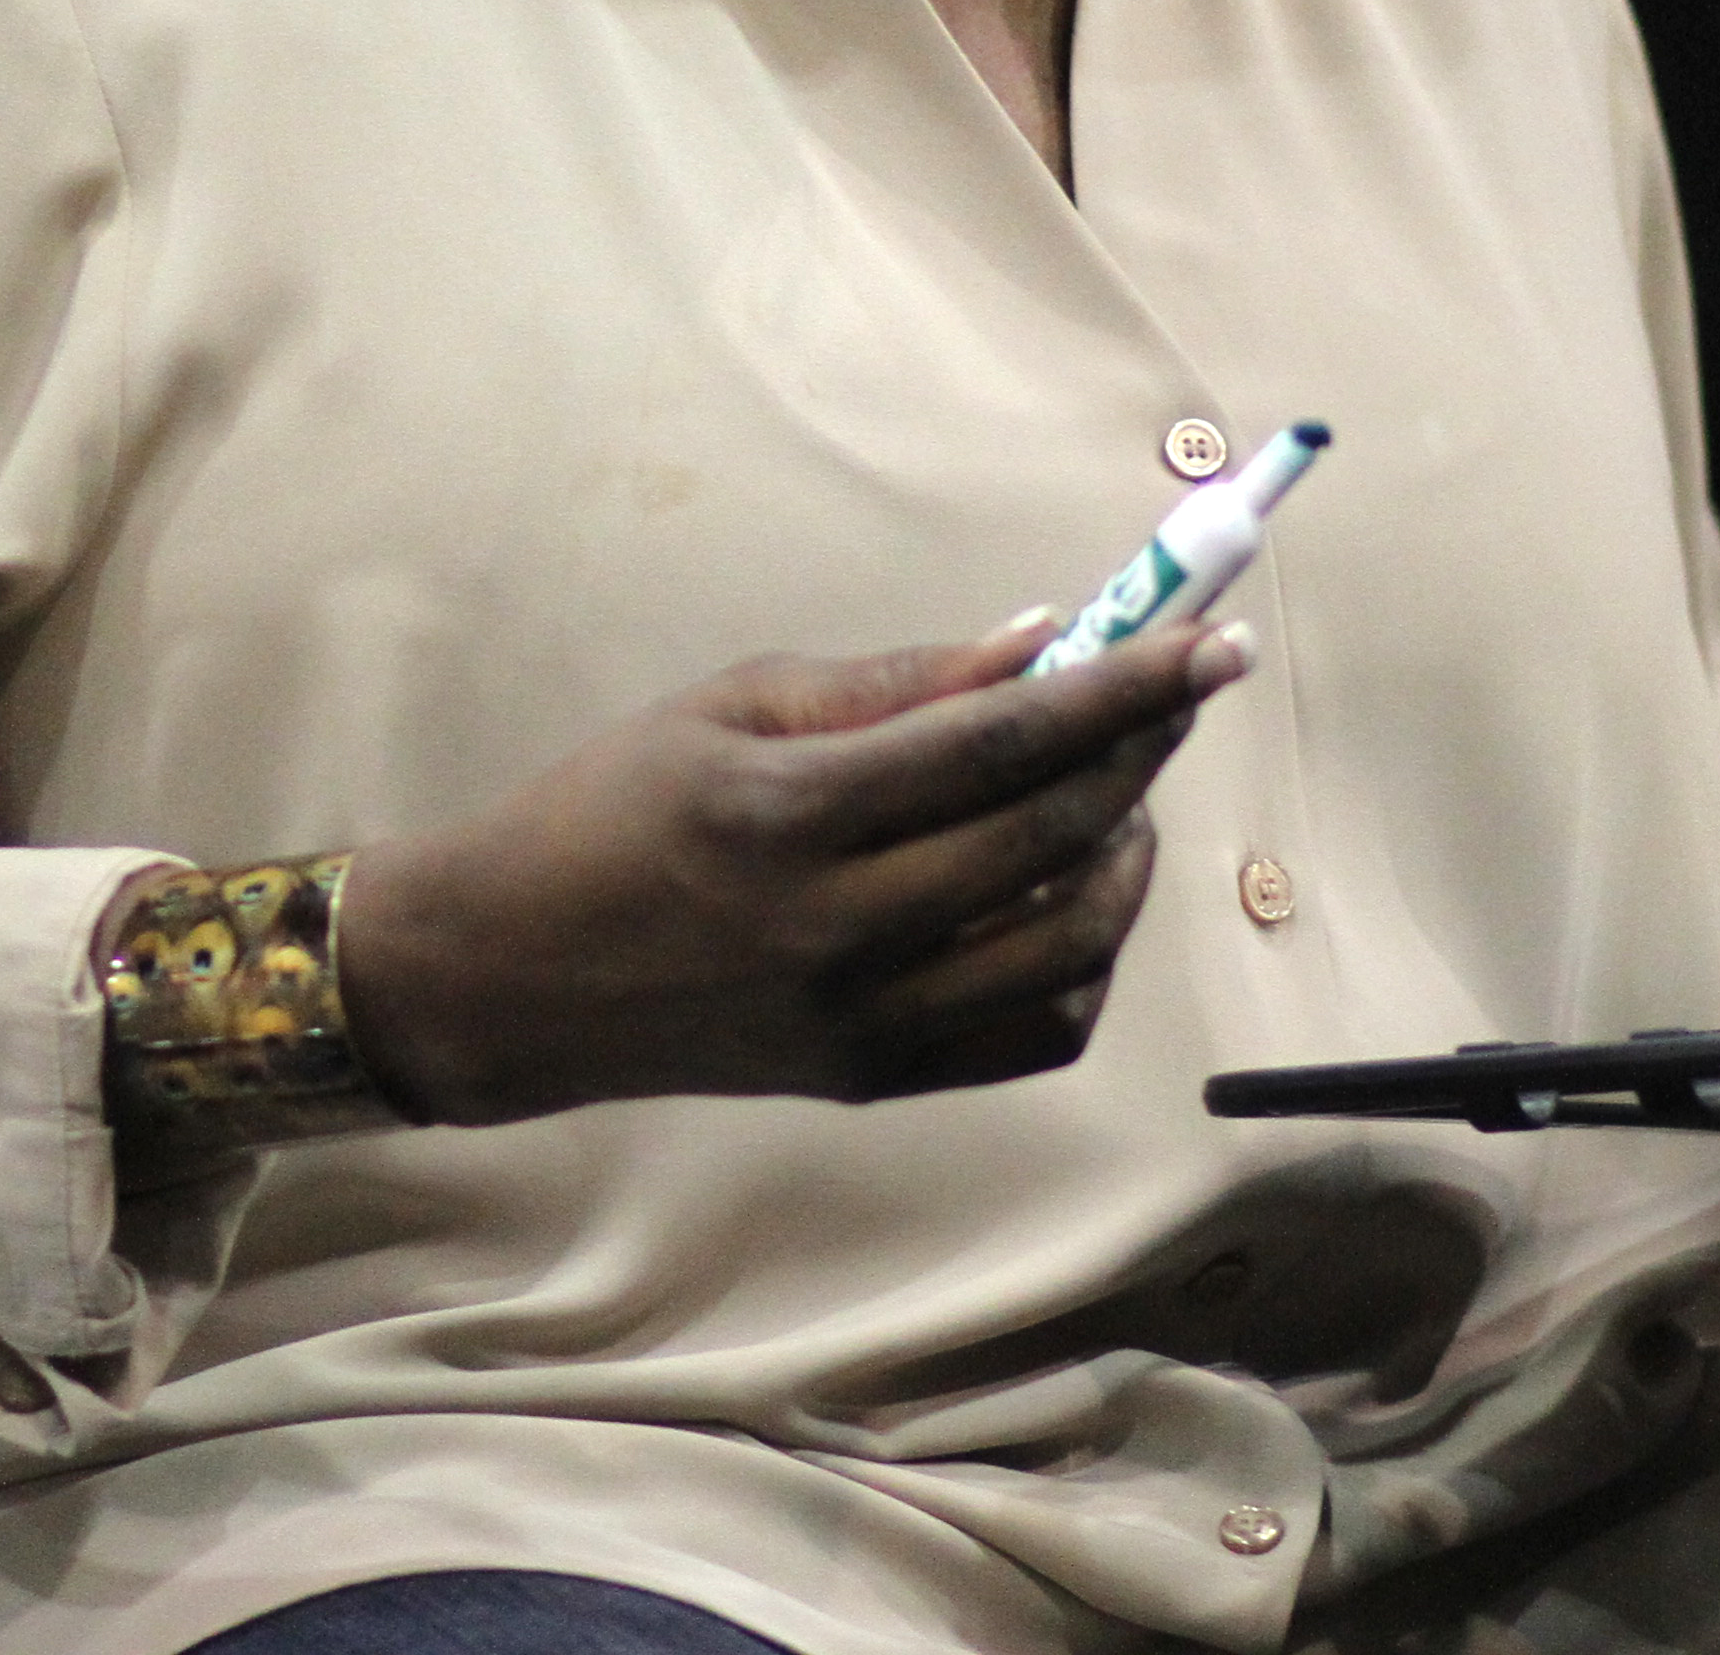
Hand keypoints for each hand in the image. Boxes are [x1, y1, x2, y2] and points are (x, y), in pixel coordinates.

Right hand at [339, 615, 1246, 1127]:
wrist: (512, 975)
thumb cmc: (611, 810)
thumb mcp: (730, 704)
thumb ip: (895, 682)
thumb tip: (1042, 642)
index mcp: (791, 812)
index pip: (1004, 741)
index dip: (1123, 688)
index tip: (1207, 642)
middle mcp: (838, 927)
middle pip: (1052, 834)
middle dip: (1142, 751)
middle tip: (1174, 693)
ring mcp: (863, 1018)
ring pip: (1071, 944)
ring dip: (1126, 855)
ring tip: (1114, 796)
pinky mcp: (872, 1077)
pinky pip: (1037, 1029)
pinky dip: (1084, 959)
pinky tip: (1062, 894)